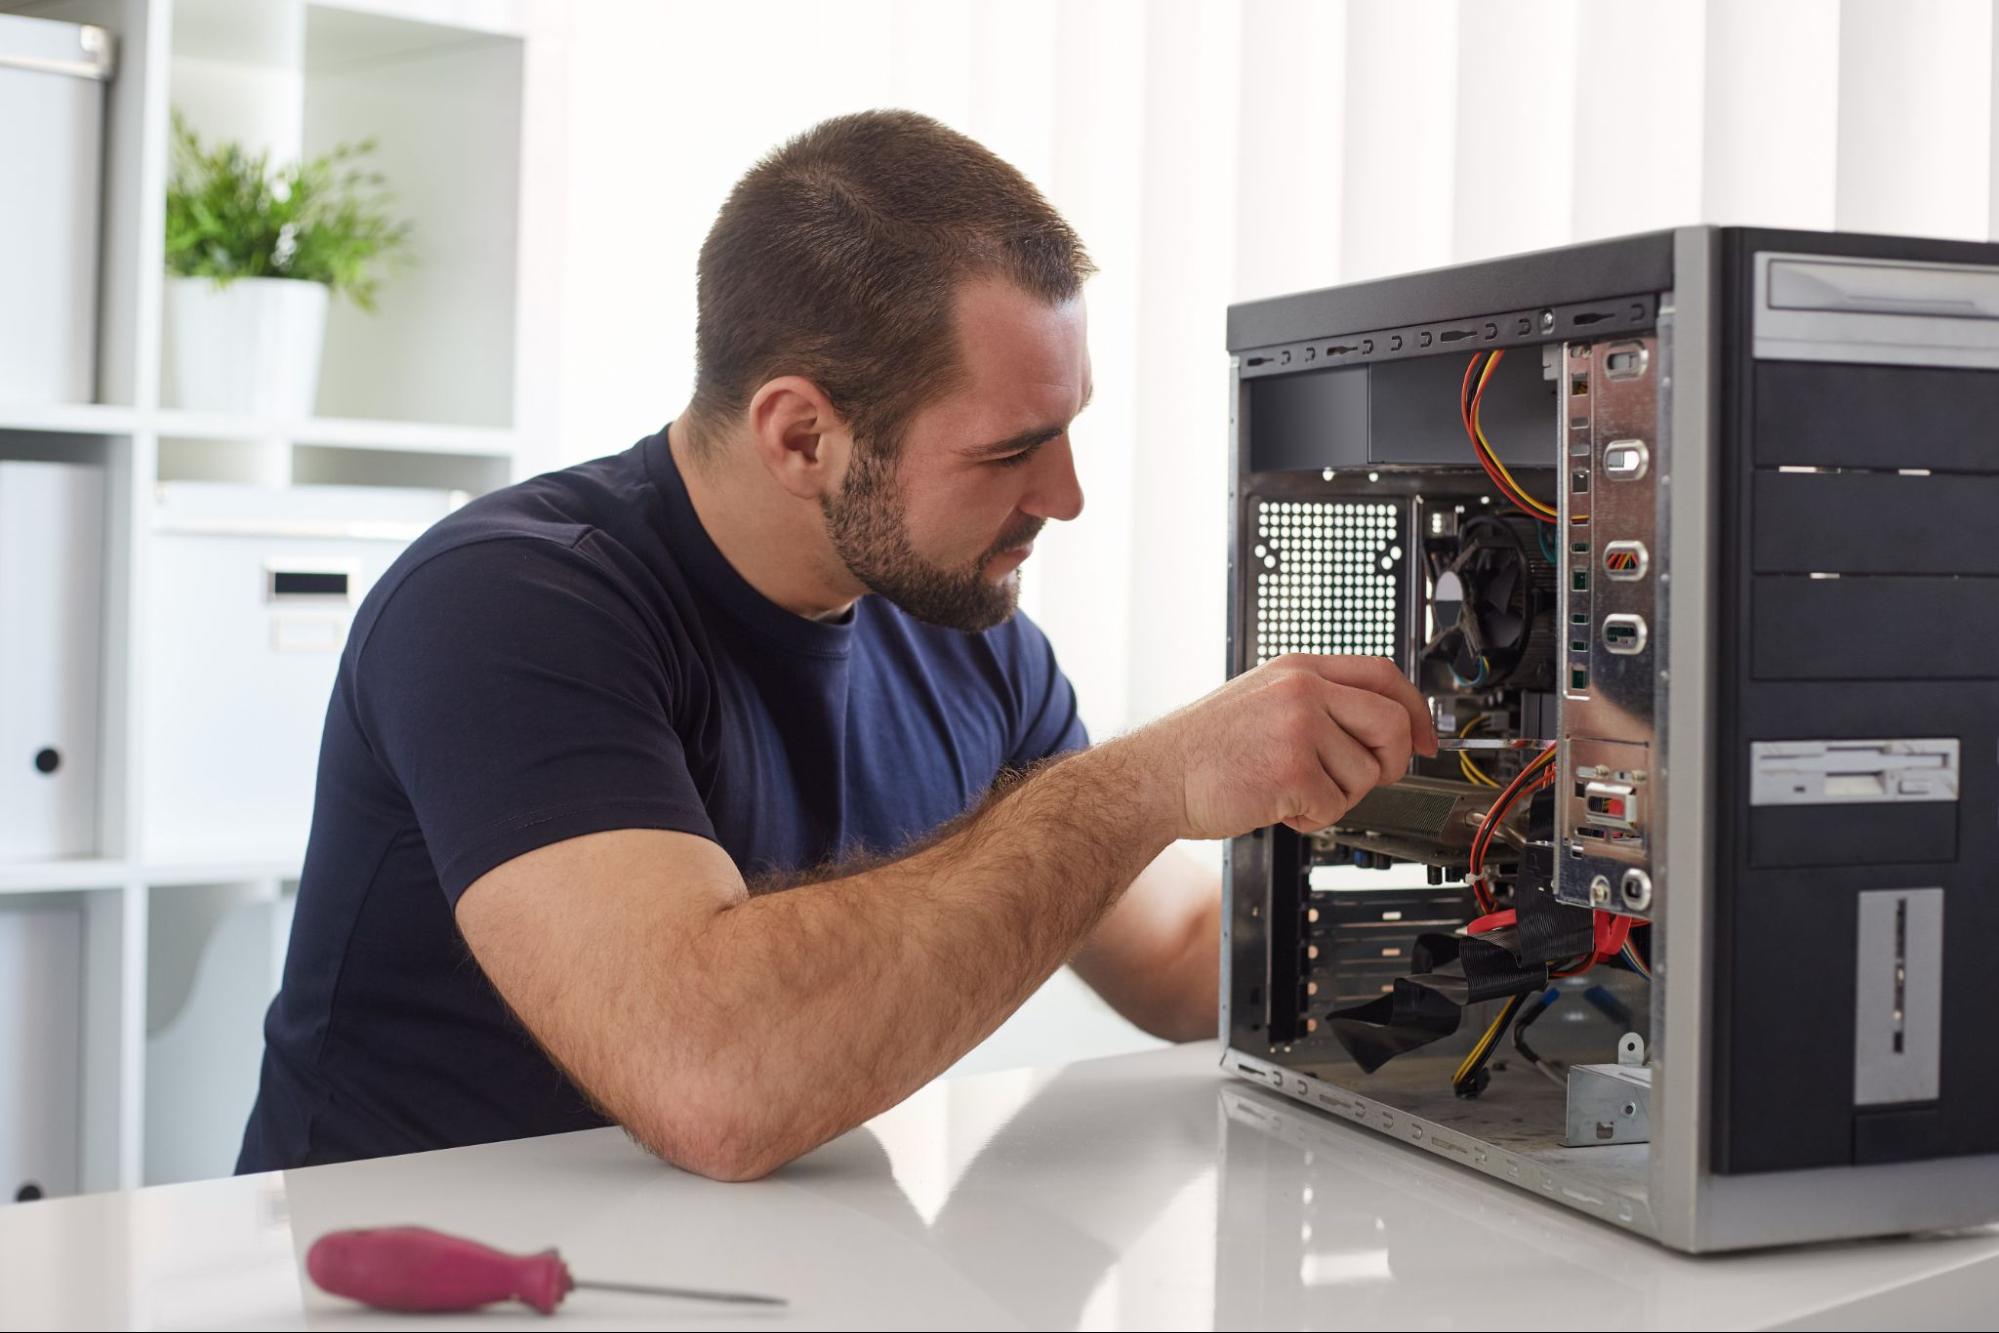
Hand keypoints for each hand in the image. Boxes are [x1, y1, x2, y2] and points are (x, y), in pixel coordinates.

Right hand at [1128, 655, 1436, 839]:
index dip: (1415, 711)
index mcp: (1299, 668)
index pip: (1384, 675)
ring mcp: (1299, 728)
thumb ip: (1315, 700)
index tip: (1424, 740)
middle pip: (1392, 724)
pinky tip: (1279, 806)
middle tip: (1363, 780)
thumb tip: (1375, 727)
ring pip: (1366, 774)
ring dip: (1337, 796)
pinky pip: (1337, 806)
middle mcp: (1303, 690)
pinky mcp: (1292, 771)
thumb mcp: (1260, 698)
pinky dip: (1312, 818)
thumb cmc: (1201, 748)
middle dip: (1389, 763)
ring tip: (1294, 791)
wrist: (1155, 777)